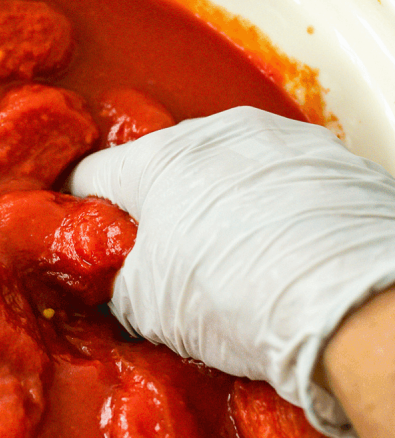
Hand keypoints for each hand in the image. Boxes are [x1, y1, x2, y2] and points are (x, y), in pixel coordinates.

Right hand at [69, 106, 394, 437]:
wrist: (354, 305)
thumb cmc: (235, 296)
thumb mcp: (145, 307)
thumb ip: (113, 280)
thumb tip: (117, 280)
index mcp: (158, 157)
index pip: (91, 177)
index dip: (84, 220)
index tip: (96, 254)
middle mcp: (219, 130)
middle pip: (166, 171)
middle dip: (160, 214)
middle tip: (171, 271)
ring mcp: (284, 140)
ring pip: (230, 173)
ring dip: (223, 210)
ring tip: (240, 268)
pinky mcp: (339, 162)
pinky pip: (287, 185)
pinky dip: (278, 213)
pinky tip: (289, 260)